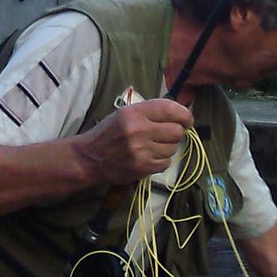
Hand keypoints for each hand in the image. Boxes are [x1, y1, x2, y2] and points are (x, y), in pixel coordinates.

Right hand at [76, 98, 192, 184]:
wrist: (90, 158)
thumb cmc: (109, 133)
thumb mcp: (125, 114)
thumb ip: (150, 112)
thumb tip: (180, 115)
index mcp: (134, 113)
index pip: (170, 109)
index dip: (185, 115)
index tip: (187, 120)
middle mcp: (139, 130)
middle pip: (177, 131)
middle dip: (177, 133)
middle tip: (168, 134)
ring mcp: (141, 150)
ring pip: (173, 148)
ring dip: (168, 147)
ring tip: (153, 146)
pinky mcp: (142, 167)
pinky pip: (166, 163)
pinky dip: (161, 160)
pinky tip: (149, 157)